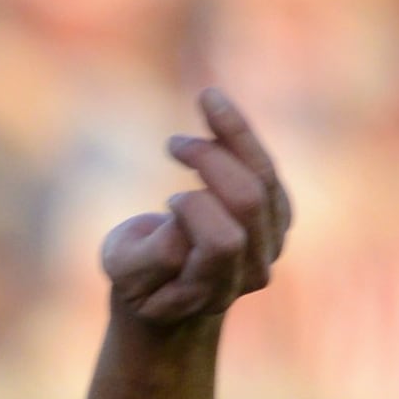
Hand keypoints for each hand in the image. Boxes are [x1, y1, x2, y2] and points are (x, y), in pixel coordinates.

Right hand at [102, 88, 290, 330]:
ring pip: (264, 176)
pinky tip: (213, 104)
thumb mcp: (122, 272)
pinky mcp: (277, 214)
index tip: (165, 203)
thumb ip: (152, 254)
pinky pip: (265, 164)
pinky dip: (241, 132)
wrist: (169, 298)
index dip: (192, 212)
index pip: (221, 240)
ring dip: (232, 134)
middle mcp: (253, 269)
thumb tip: (187, 215)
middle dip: (211, 161)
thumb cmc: (137, 280)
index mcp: (215, 289)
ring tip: (205, 100)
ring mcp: (271, 242)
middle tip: (172, 143)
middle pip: (249, 201)